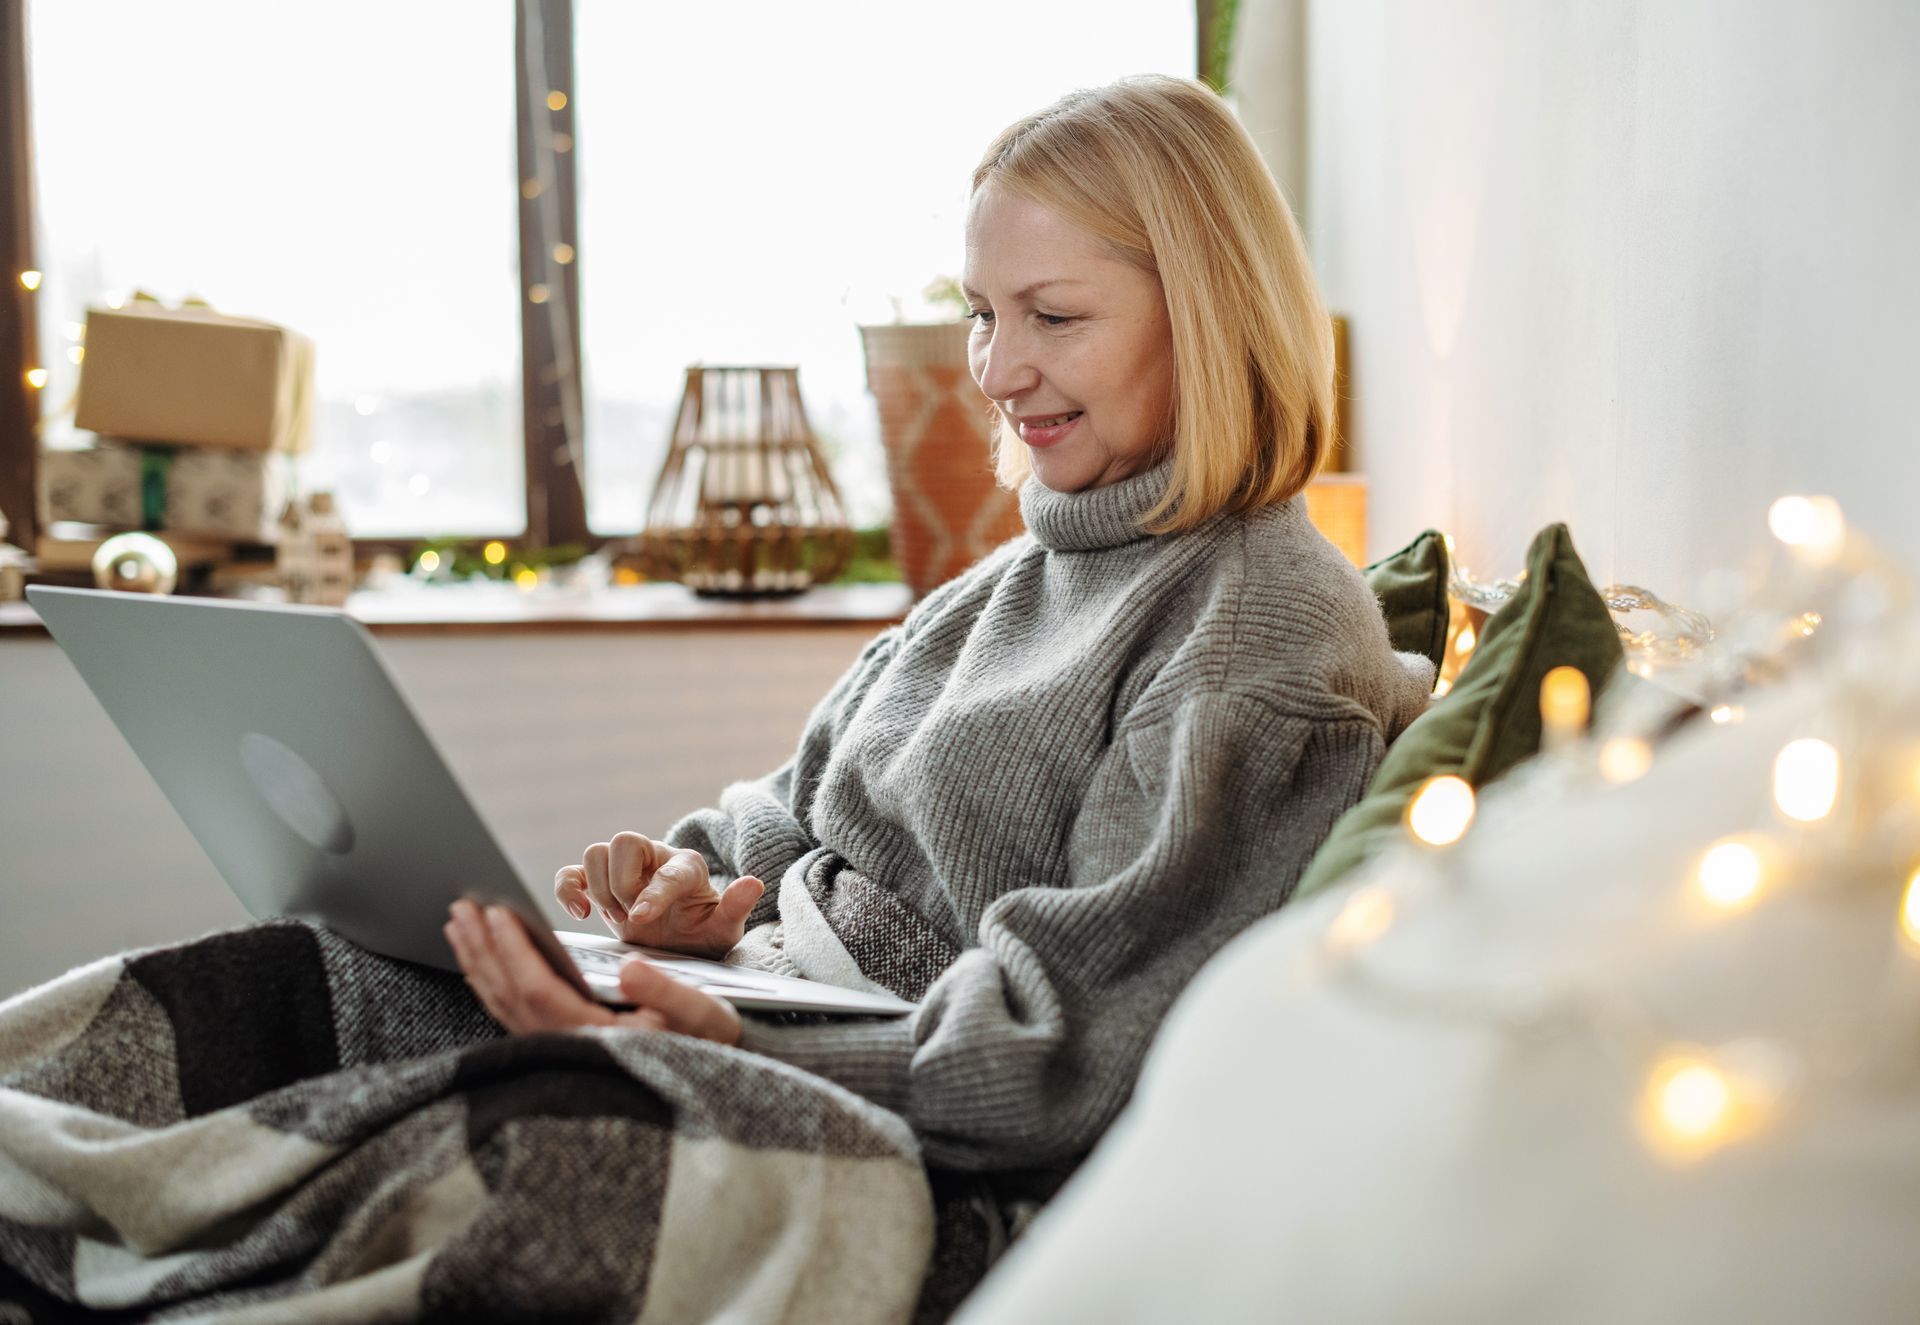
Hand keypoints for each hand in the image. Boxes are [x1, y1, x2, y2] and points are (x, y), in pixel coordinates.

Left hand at [444, 900, 741, 1044]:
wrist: (707, 1083)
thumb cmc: (707, 1042)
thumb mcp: (702, 1015)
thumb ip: (666, 991)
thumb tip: (629, 966)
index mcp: (595, 1038)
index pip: (539, 990)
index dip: (515, 950)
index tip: (498, 912)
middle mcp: (567, 1048)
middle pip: (509, 994)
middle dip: (484, 947)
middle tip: (463, 906)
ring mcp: (557, 1050)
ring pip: (503, 1003)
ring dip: (480, 960)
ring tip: (460, 923)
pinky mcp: (556, 1046)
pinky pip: (510, 1010)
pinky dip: (491, 979)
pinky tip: (481, 958)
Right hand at [553, 832, 762, 958]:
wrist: (679, 943)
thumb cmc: (702, 933)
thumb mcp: (723, 929)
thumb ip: (735, 908)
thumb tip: (754, 884)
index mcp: (687, 867)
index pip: (669, 870)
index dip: (654, 892)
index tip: (640, 919)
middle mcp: (653, 858)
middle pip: (624, 841)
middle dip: (622, 884)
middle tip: (632, 918)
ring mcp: (623, 869)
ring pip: (596, 852)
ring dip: (600, 889)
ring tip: (618, 919)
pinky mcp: (598, 884)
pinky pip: (571, 872)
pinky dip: (568, 889)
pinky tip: (581, 913)